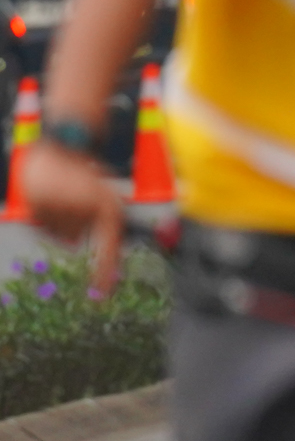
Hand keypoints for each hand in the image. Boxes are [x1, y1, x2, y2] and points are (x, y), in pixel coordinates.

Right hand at [19, 142, 122, 291]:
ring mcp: (61, 207)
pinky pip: (42, 225)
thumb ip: (103, 225)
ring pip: (58, 232)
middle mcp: (86, 209)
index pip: (109, 248)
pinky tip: (50, 195)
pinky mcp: (40, 203)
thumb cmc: (87, 176)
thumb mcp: (105, 198)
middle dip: (75, 223)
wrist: (63, 145)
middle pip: (75, 238)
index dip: (104, 273)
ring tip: (64, 195)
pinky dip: (44, 215)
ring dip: (60, 219)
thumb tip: (93, 253)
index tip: (102, 294)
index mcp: (108, 209)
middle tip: (77, 200)